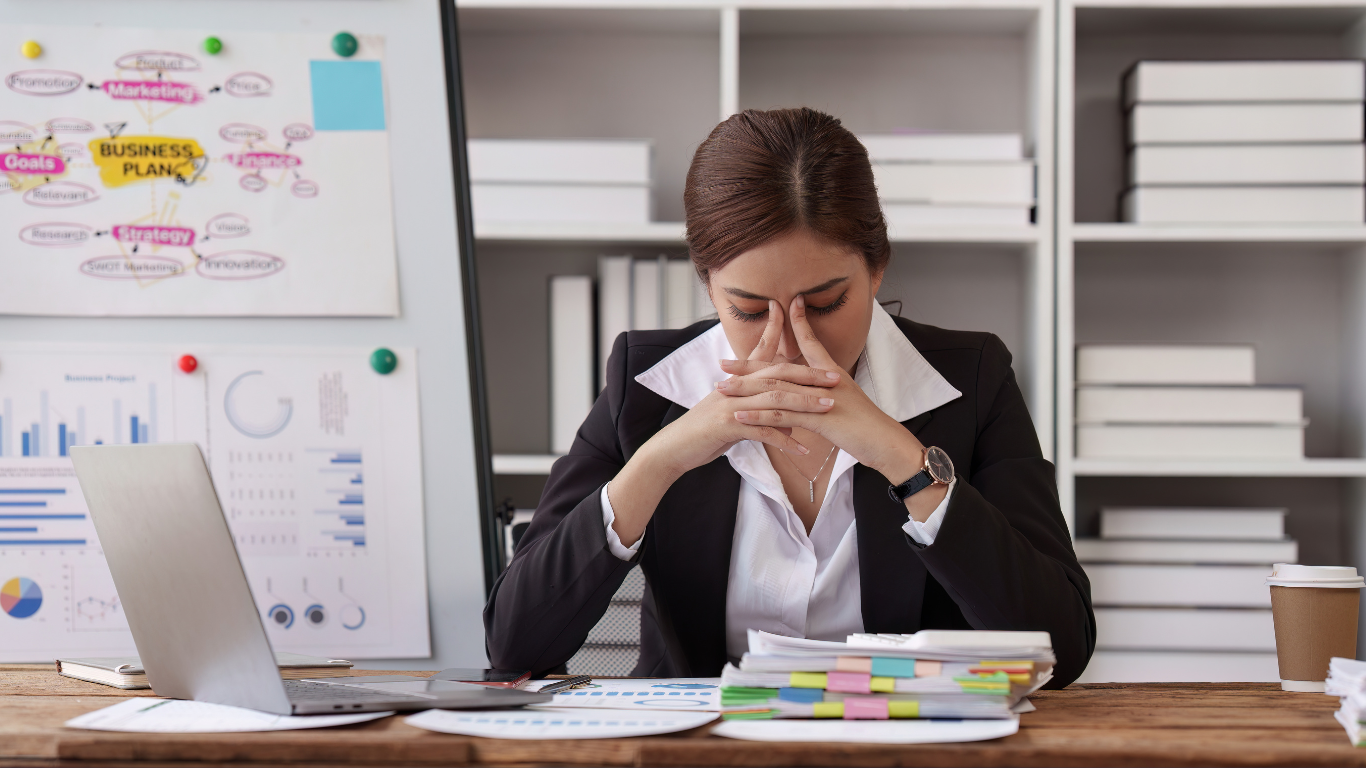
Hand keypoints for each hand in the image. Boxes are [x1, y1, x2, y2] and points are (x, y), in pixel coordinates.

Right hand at [650, 301, 839, 473]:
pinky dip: (785, 440)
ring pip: (774, 400)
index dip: (779, 334)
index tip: (802, 322)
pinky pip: (763, 431)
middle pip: (778, 375)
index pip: (761, 353)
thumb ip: (762, 414)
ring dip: (804, 404)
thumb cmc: (705, 432)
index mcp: (736, 381)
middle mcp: (735, 387)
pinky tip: (803, 448)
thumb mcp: (734, 417)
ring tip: (829, 408)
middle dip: (809, 376)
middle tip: (836, 378)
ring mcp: (731, 405)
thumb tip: (791, 422)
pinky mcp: (727, 426)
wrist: (674, 449)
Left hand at [716, 296, 941, 518]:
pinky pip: (783, 416)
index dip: (797, 323)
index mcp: (832, 373)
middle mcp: (825, 381)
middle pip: (780, 368)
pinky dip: (760, 415)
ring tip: (722, 388)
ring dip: (746, 389)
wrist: (887, 442)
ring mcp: (821, 399)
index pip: (810, 342)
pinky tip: (740, 416)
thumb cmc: (867, 426)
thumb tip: (810, 392)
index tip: (780, 307)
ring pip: (776, 390)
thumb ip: (825, 394)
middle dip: (749, 366)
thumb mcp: (845, 403)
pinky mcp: (819, 419)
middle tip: (722, 364)